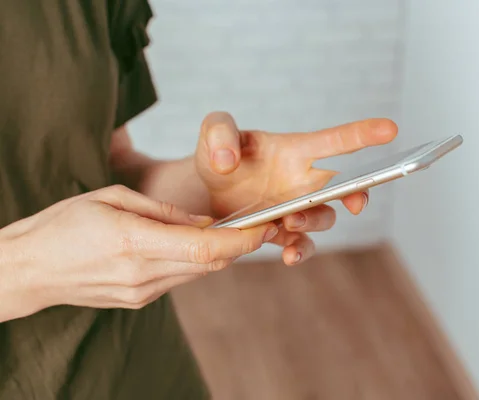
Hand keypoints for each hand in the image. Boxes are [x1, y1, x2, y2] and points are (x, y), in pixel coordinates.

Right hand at [0, 185, 276, 319]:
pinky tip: (190, 243)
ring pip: (199, 273)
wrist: (29, 269)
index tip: (266, 226)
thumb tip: (205, 220)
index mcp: (134, 242)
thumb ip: (163, 212)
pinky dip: (195, 261)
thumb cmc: (64, 224)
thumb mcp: (111, 198)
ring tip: (229, 229)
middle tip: (259, 223)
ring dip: (218, 252)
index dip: (242, 240)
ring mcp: (141, 292)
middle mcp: (142, 274)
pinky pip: (180, 278)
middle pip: (210, 264)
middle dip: (240, 244)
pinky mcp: (140, 300)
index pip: (204, 247)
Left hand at [195, 112, 396, 264]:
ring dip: (313, 222)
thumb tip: (228, 160)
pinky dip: (300, 251)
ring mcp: (294, 208)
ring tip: (290, 222)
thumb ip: (219, 133)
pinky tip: (289, 256)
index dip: (363, 134)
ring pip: (323, 218)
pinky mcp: (280, 232)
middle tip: (355, 200)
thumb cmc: (218, 154)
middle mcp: (302, 180)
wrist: (202, 191)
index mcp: (295, 150)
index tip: (391, 129)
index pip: (335, 141)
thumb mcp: (214, 132)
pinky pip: (301, 244)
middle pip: (342, 186)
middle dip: (357, 192)